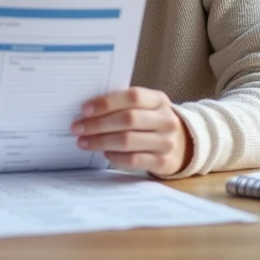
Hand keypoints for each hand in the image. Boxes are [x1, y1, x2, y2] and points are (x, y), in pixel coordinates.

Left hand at [71, 87, 192, 176]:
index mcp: (159, 100)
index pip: (133, 97)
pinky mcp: (163, 162)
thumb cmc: (151, 121)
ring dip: (100, 141)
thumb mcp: (145, 107)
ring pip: (128, 141)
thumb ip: (123, 105)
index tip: (85, 109)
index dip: (107, 102)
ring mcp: (166, 142)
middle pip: (128, 119)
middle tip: (77, 127)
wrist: (182, 144)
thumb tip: (87, 110)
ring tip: (83, 141)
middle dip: (98, 124)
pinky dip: (114, 156)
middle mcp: (166, 120)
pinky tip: (104, 153)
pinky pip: (133, 159)